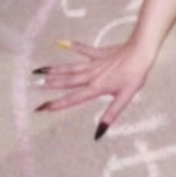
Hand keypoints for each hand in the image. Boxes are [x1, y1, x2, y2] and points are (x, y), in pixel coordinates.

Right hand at [32, 40, 156, 139]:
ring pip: (71, 67)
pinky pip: (85, 50)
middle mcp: (91, 75)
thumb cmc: (135, 75)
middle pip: (67, 81)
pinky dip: (74, 46)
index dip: (57, 104)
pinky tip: (62, 43)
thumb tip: (98, 133)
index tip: (42, 108)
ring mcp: (94, 63)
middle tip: (33, 86)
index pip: (73, 98)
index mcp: (96, 88)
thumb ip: (110, 115)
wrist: (141, 51)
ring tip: (40, 71)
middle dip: (51, 85)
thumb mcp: (125, 98)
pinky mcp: (100, 53)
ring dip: (56, 69)